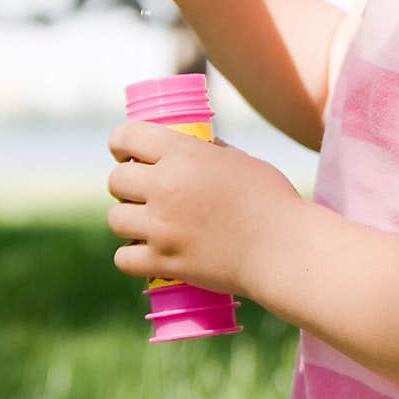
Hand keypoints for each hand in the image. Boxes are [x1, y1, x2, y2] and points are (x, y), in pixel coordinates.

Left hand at [106, 121, 301, 296]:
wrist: (283, 248)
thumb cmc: (270, 200)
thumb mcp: (239, 160)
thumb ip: (208, 152)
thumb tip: (192, 145)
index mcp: (183, 154)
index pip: (127, 136)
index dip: (121, 143)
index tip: (124, 151)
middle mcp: (165, 187)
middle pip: (117, 180)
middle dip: (126, 184)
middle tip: (142, 191)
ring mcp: (161, 227)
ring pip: (116, 219)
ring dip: (129, 220)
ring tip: (147, 223)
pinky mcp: (163, 262)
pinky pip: (123, 258)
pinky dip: (132, 256)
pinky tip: (146, 251)